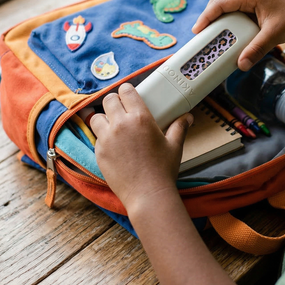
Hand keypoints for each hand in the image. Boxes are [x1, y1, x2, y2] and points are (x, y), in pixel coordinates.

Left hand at [91, 83, 192, 211]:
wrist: (148, 195)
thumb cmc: (163, 169)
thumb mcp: (174, 145)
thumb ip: (180, 127)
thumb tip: (188, 117)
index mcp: (140, 118)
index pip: (126, 91)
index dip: (126, 90)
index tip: (128, 93)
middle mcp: (120, 124)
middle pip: (108, 100)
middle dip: (114, 101)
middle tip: (121, 108)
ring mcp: (107, 139)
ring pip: (96, 117)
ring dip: (104, 118)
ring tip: (113, 125)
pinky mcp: (99, 153)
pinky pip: (96, 137)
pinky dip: (102, 137)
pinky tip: (112, 144)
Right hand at [192, 0, 284, 69]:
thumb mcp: (274, 34)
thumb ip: (257, 49)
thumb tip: (241, 65)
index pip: (220, 3)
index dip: (206, 17)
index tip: (197, 32)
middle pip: (219, 4)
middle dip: (208, 20)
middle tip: (200, 38)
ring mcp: (250, 0)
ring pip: (226, 9)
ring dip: (217, 22)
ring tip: (210, 39)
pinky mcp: (253, 8)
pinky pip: (234, 14)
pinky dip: (227, 25)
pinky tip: (225, 37)